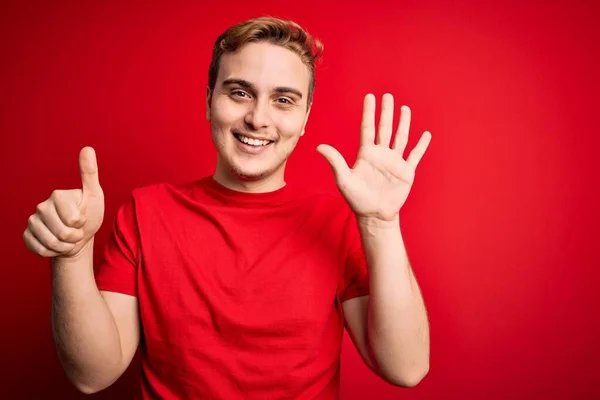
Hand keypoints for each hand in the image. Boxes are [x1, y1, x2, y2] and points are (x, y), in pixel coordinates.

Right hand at [23, 147, 104, 258]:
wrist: (79, 238)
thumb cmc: (89, 215)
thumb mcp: (95, 195)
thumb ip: (90, 173)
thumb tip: (87, 148)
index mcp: (57, 195)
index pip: (73, 219)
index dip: (82, 224)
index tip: (83, 219)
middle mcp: (41, 206)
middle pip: (62, 233)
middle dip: (74, 237)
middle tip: (76, 231)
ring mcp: (32, 221)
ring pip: (51, 243)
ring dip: (65, 246)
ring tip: (69, 238)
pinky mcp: (27, 236)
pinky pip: (40, 250)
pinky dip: (53, 252)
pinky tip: (57, 245)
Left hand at [317, 93, 430, 222]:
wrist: (374, 215)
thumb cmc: (357, 198)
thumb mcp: (344, 179)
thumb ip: (335, 161)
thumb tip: (319, 146)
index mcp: (366, 154)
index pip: (368, 128)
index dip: (369, 113)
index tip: (370, 97)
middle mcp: (381, 154)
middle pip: (385, 128)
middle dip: (386, 112)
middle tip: (387, 96)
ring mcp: (394, 162)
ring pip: (400, 138)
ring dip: (404, 123)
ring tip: (405, 108)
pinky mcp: (406, 171)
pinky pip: (415, 155)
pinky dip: (421, 145)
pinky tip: (426, 134)